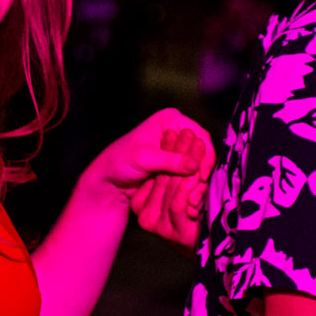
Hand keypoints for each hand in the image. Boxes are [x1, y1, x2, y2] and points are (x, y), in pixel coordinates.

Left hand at [89, 110, 213, 248]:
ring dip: (198, 179)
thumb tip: (195, 165)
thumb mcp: (144, 159)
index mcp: (170, 119)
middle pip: (202, 149)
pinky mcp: (177, 162)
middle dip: (203, 169)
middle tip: (199, 188)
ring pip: (199, 162)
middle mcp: (177, 129)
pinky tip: (190, 196)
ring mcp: (178, 146)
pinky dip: (192, 183)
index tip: (202, 176)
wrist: (110, 179)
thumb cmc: (120, 162)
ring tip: (193, 196)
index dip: (205, 155)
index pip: (200, 135)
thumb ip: (169, 161)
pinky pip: (192, 172)